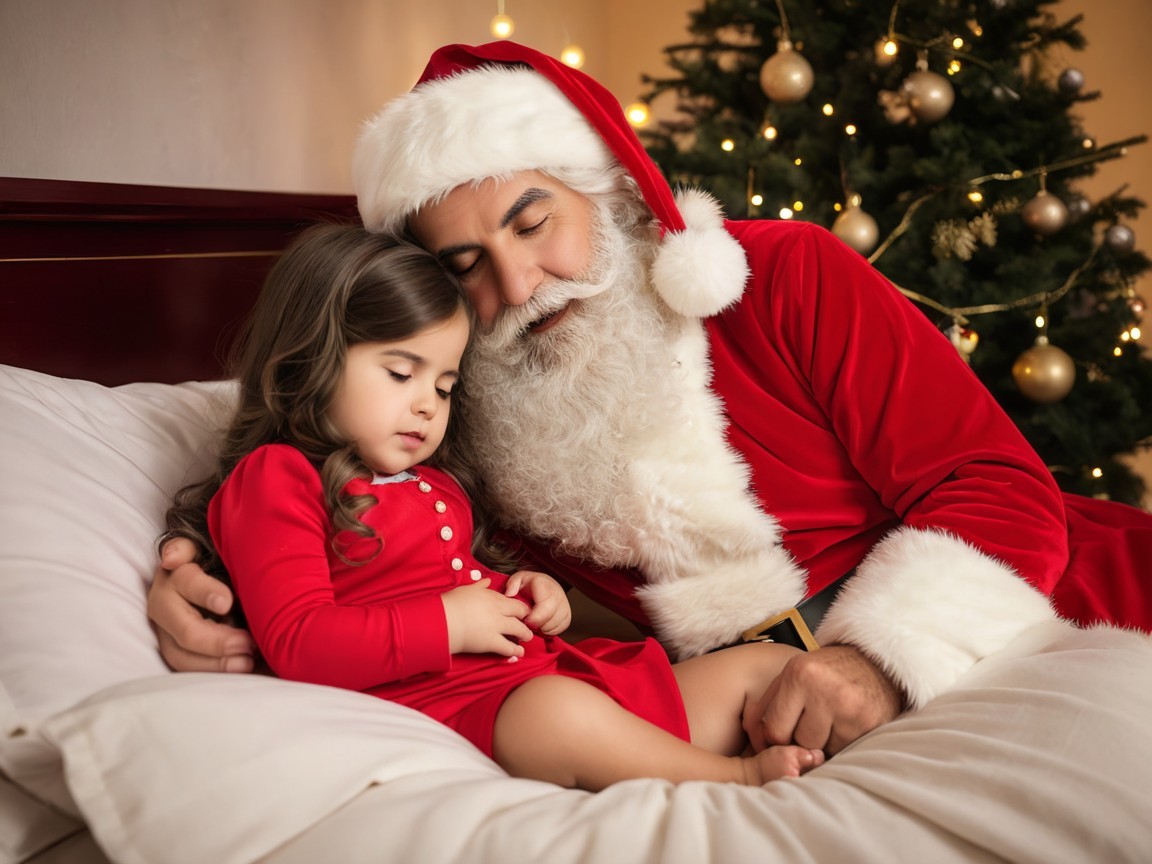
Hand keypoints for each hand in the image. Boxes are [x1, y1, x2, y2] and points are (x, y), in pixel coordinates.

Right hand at [148, 537, 255, 672]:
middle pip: (183, 629)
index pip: (187, 583)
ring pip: (181, 656)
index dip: (205, 592)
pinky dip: (213, 673)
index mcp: (177, 573)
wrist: (222, 573)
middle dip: (215, 641)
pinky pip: (189, 669)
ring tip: (246, 663)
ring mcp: (167, 630)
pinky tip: (240, 671)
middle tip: (248, 645)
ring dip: (213, 665)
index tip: (227, 602)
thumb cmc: (223, 560)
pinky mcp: (176, 649)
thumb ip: (191, 548)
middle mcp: (166, 603)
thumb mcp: (217, 548)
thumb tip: (171, 559)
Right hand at [442, 578, 532, 657]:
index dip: (519, 608)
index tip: (521, 612)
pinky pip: (508, 647)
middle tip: (527, 625)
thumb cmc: (451, 604)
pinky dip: (515, 651)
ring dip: (525, 635)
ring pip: (518, 630)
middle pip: (520, 614)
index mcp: (492, 597)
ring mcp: (496, 626)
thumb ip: (480, 585)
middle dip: (525, 619)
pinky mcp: (491, 642)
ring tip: (527, 639)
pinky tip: (519, 653)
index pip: (514, 602)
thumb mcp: (466, 590)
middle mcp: (498, 610)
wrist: (443, 620)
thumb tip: (488, 580)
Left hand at [504, 570, 571, 634]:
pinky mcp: (568, 614)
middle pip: (551, 618)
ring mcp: (565, 605)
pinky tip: (543, 624)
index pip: (544, 608)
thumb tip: (509, 594)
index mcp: (545, 586)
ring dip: (543, 628)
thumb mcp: (519, 579)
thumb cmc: (530, 584)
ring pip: (556, 624)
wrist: (546, 583)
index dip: (533, 618)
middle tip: (529, 623)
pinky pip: (561, 628)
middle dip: (538, 625)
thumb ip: (512, 584)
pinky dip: (551, 630)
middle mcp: (558, 595)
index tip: (525, 620)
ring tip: (535, 622)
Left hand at [743, 644, 902, 755]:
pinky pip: (846, 750)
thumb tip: (753, 739)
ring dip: (825, 743)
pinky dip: (845, 743)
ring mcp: (848, 708)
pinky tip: (848, 726)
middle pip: (800, 743)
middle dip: (804, 739)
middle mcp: (823, 689)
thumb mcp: (793, 675)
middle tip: (815, 723)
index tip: (789, 730)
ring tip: (832, 722)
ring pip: (823, 750)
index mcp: (798, 674)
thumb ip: (768, 703)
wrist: (876, 662)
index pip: (775, 730)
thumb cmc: (826, 672)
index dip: (780, 736)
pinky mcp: (869, 724)